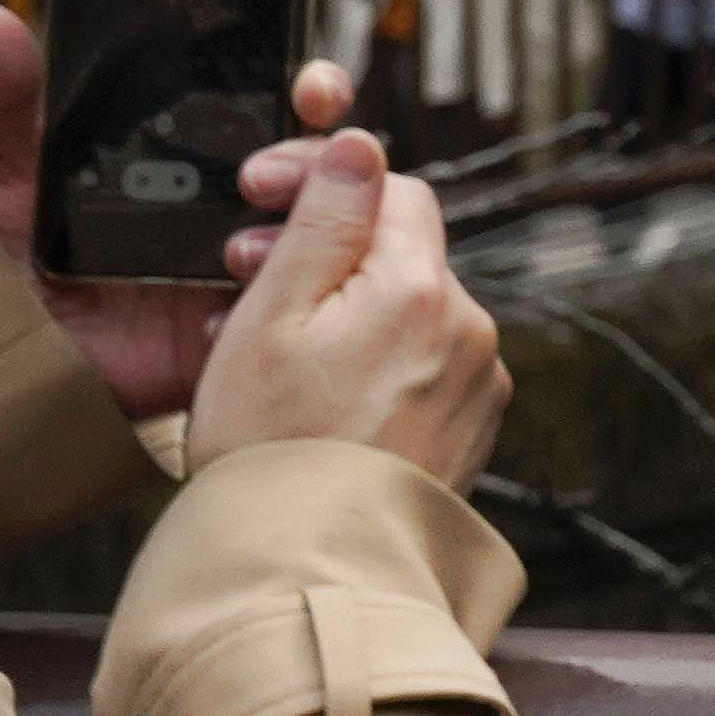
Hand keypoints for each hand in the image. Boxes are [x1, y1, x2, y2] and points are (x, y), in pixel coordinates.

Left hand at [0, 1, 365, 414]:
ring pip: (321, 232)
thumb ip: (1, 98)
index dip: (307, 90)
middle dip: (323, 152)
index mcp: (181, 155)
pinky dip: (282, 299)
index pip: (269, 107)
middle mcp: (221, 204)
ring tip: (240, 244)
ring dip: (306, 226)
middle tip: (272, 167)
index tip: (310, 88)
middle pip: (319, 164)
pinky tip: (231, 295)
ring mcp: (233, 268)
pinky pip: (288, 312)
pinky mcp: (226, 328)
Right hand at [185, 129, 503, 496]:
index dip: (322, 183)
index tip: (257, 196)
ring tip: (262, 351)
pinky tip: (309, 395)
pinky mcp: (471, 429)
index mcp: (423, 291)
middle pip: (396, 252)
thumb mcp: (272, 317)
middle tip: (237, 277)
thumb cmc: (271, 446)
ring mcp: (477, 384)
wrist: (307, 571)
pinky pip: (418, 367)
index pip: (392, 190)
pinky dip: (368, 362)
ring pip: (403, 311)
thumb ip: (322, 222)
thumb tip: (360, 144)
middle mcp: (470, 331)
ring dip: (338, 310)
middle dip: (318, 252)